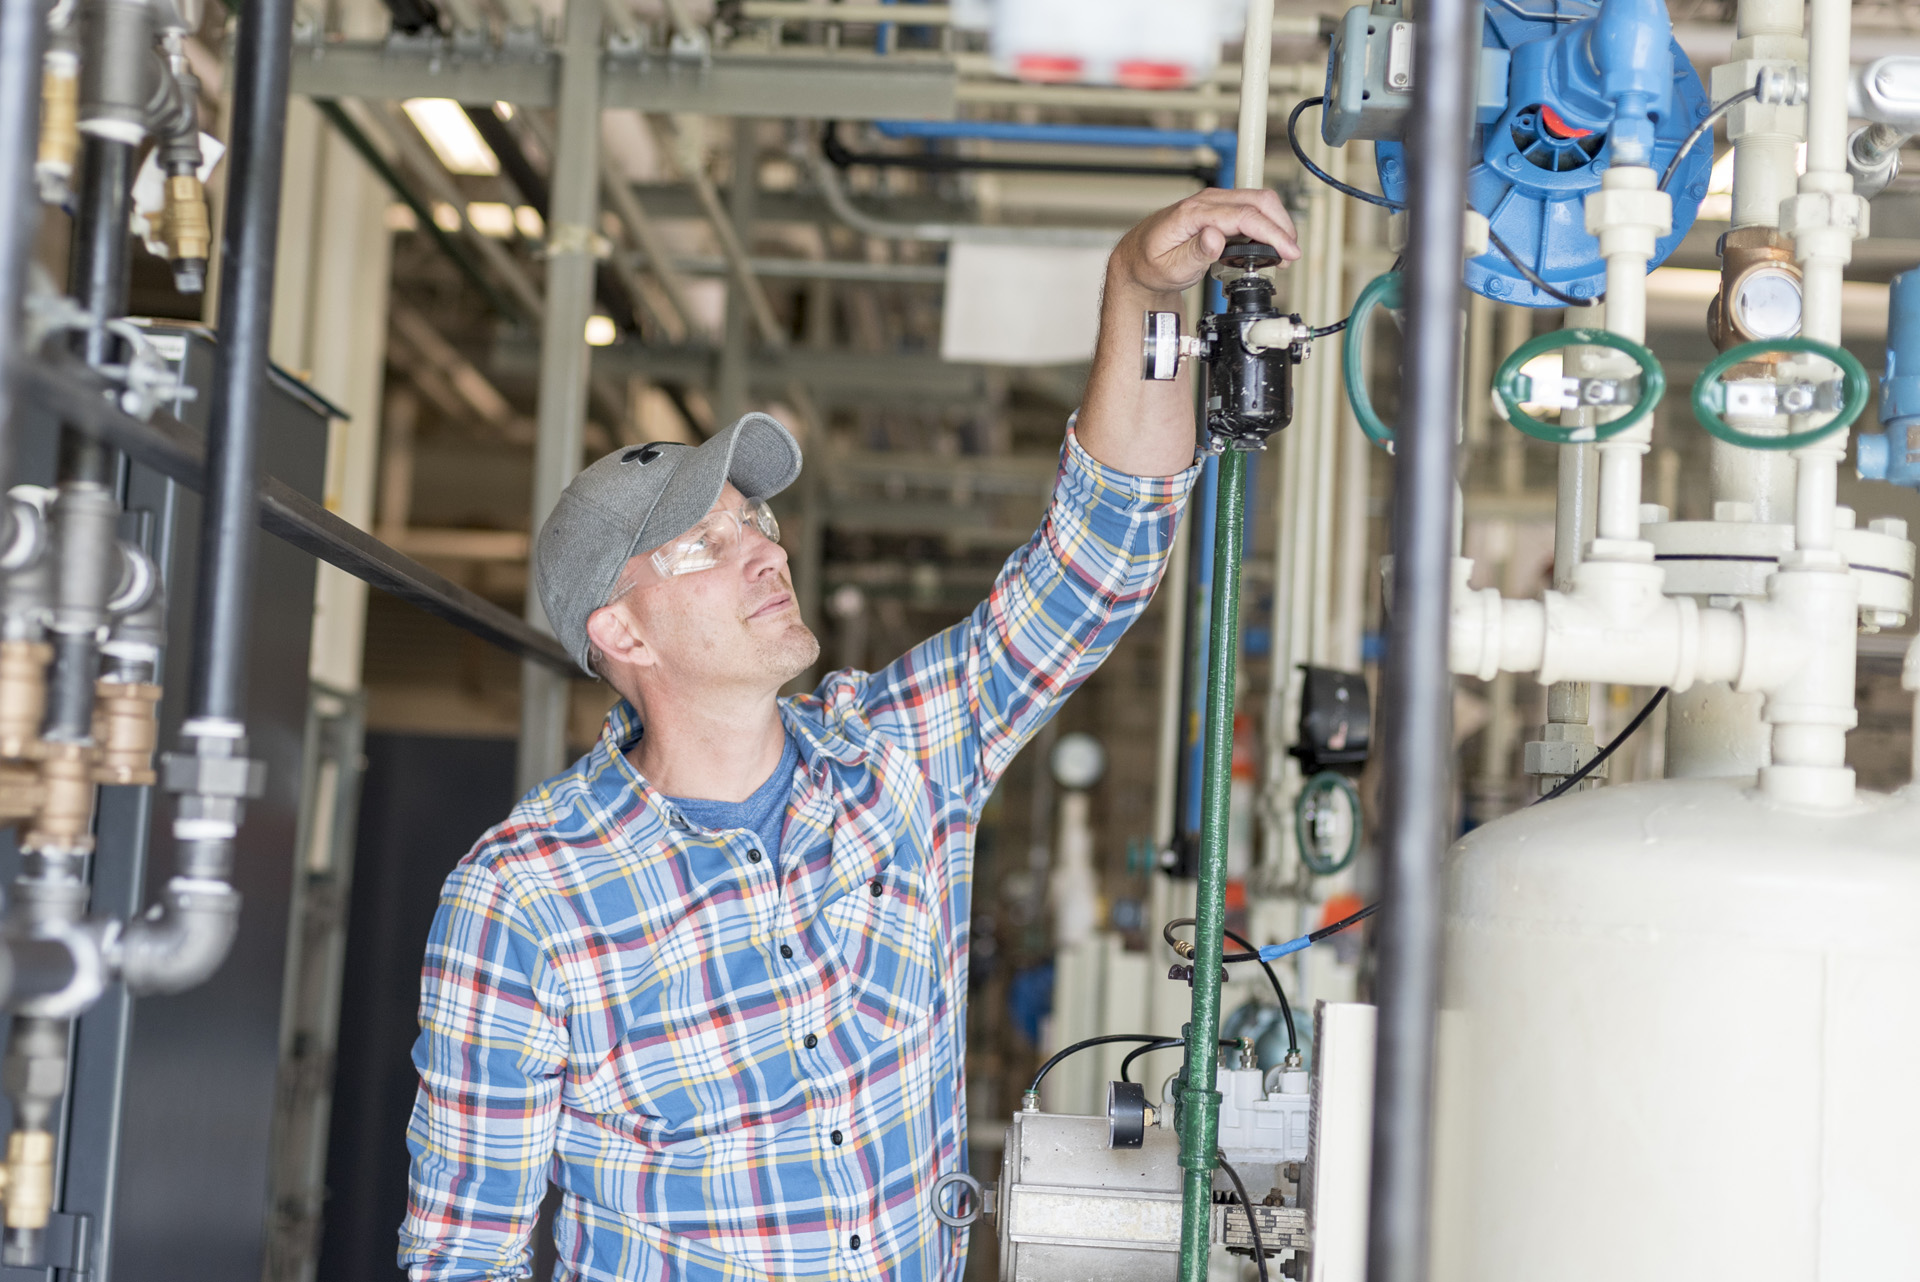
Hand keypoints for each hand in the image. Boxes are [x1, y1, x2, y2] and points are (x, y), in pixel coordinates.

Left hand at [1106, 188, 1301, 299]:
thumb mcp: (1169, 267)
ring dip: (1277, 224)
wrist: (1139, 259)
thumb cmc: (1150, 264)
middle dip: (1282, 226)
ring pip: (1259, 201)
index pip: (1244, 216)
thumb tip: (1216, 237)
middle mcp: (1206, 202)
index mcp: (1193, 214)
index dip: (1272, 233)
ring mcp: (1213, 203)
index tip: (1289, 251)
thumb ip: (1194, 253)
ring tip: (1283, 253)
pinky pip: (1250, 209)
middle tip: (1291, 255)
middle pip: (1259, 200)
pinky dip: (1266, 224)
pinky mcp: (1218, 209)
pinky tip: (1268, 246)